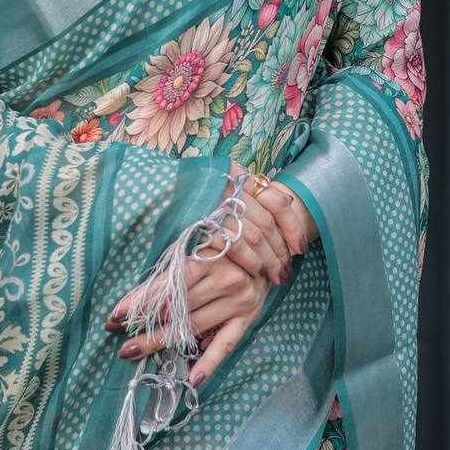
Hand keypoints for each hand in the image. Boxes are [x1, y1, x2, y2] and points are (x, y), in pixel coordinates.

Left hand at [110, 246, 271, 386]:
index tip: (116, 314)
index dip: (141, 300)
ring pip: (193, 327)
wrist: (266, 250)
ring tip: (135, 351)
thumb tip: (137, 298)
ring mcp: (237, 301)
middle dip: (144, 325)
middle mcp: (224, 280)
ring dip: (161, 341)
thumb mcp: (198, 252)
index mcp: (209, 259)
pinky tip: (192, 379)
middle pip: (177, 309)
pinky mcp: (247, 319)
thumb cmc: (224, 249)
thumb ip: (173, 273)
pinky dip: (209, 363)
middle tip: (120, 341)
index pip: (168, 284)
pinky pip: (225, 345)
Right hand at [193, 158, 298, 285]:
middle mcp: (227, 184)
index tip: (300, 247)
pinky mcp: (199, 221)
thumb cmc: (187, 194)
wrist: (149, 192)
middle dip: (280, 250)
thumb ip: (245, 191)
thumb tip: (284, 204)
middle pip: (266, 221)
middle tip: (286, 270)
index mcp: (235, 172)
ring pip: (253, 234)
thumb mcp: (219, 183)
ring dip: (267, 259)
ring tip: (274, 276)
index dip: (292, 224)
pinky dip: (246, 260)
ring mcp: (213, 202)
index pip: (276, 199)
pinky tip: (252, 272)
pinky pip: (232, 243)